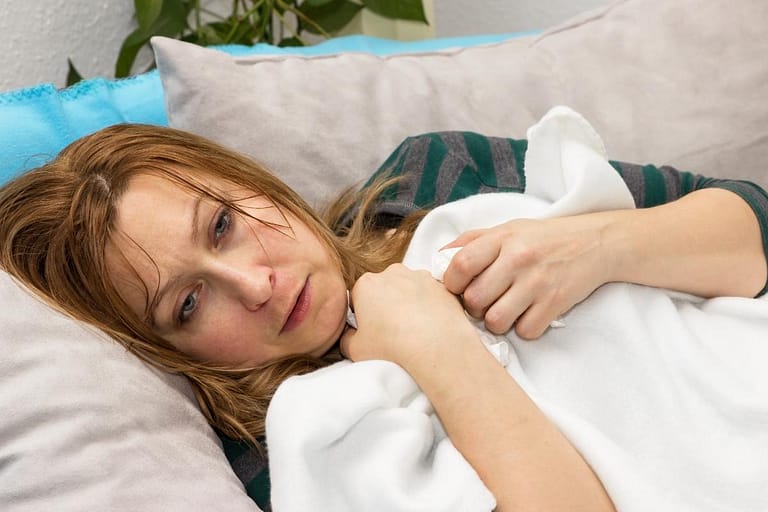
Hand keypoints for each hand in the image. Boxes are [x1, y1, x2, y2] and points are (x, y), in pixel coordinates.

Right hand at [340, 264, 477, 370]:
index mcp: (366, 284)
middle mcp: (392, 273)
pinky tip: (430, 325)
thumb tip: (349, 335)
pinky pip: (430, 294)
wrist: (436, 348)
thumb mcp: (355, 350)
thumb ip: (346, 339)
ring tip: (414, 329)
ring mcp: (420, 276)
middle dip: (385, 304)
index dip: (362, 315)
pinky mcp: (442, 285)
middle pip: (383, 288)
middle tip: (391, 331)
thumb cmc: (393, 348)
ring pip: (408, 287)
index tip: (370, 330)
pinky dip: (429, 305)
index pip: (357, 297)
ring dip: (408, 302)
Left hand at [442, 214, 613, 338]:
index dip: (451, 282)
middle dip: (473, 307)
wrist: (596, 243)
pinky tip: (528, 313)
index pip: (460, 264)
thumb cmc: (544, 238)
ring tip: (505, 309)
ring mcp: (538, 282)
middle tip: (484, 301)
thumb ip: (472, 241)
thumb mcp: (508, 229)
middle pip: (474, 299)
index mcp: (502, 237)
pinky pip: (525, 330)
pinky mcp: (556, 303)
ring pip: (496, 321)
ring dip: (496, 321)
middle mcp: (519, 258)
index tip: (457, 287)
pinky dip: (524, 328)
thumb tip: (437, 258)